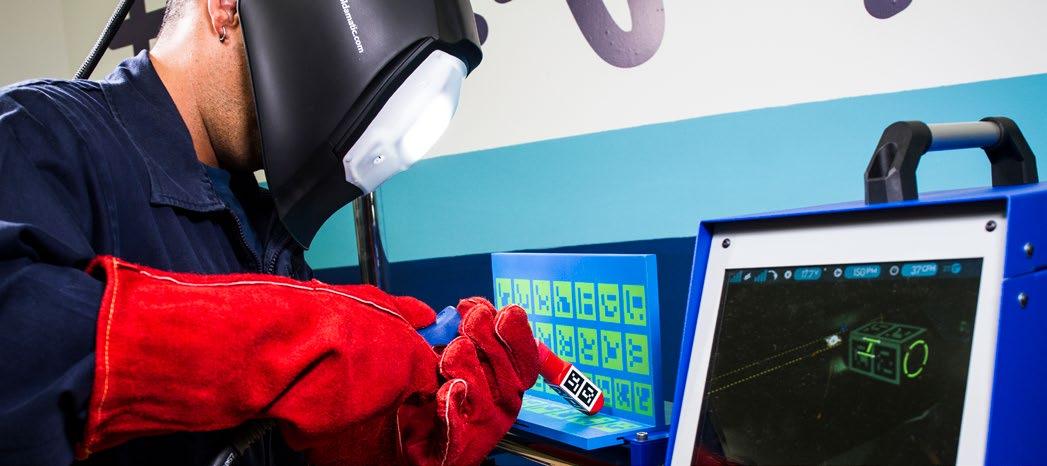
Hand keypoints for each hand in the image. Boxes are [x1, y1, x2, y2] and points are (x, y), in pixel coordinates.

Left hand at [400, 297, 539, 465]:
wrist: (408, 443)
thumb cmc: (431, 398)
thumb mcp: (449, 356)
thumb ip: (459, 330)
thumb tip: (465, 306)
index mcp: (506, 380)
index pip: (524, 354)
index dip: (513, 329)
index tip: (491, 308)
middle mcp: (502, 403)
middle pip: (508, 370)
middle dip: (489, 339)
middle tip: (471, 320)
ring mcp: (483, 427)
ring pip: (483, 394)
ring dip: (467, 367)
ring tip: (451, 352)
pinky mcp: (459, 449)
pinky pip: (457, 428)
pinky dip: (452, 407)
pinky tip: (447, 390)